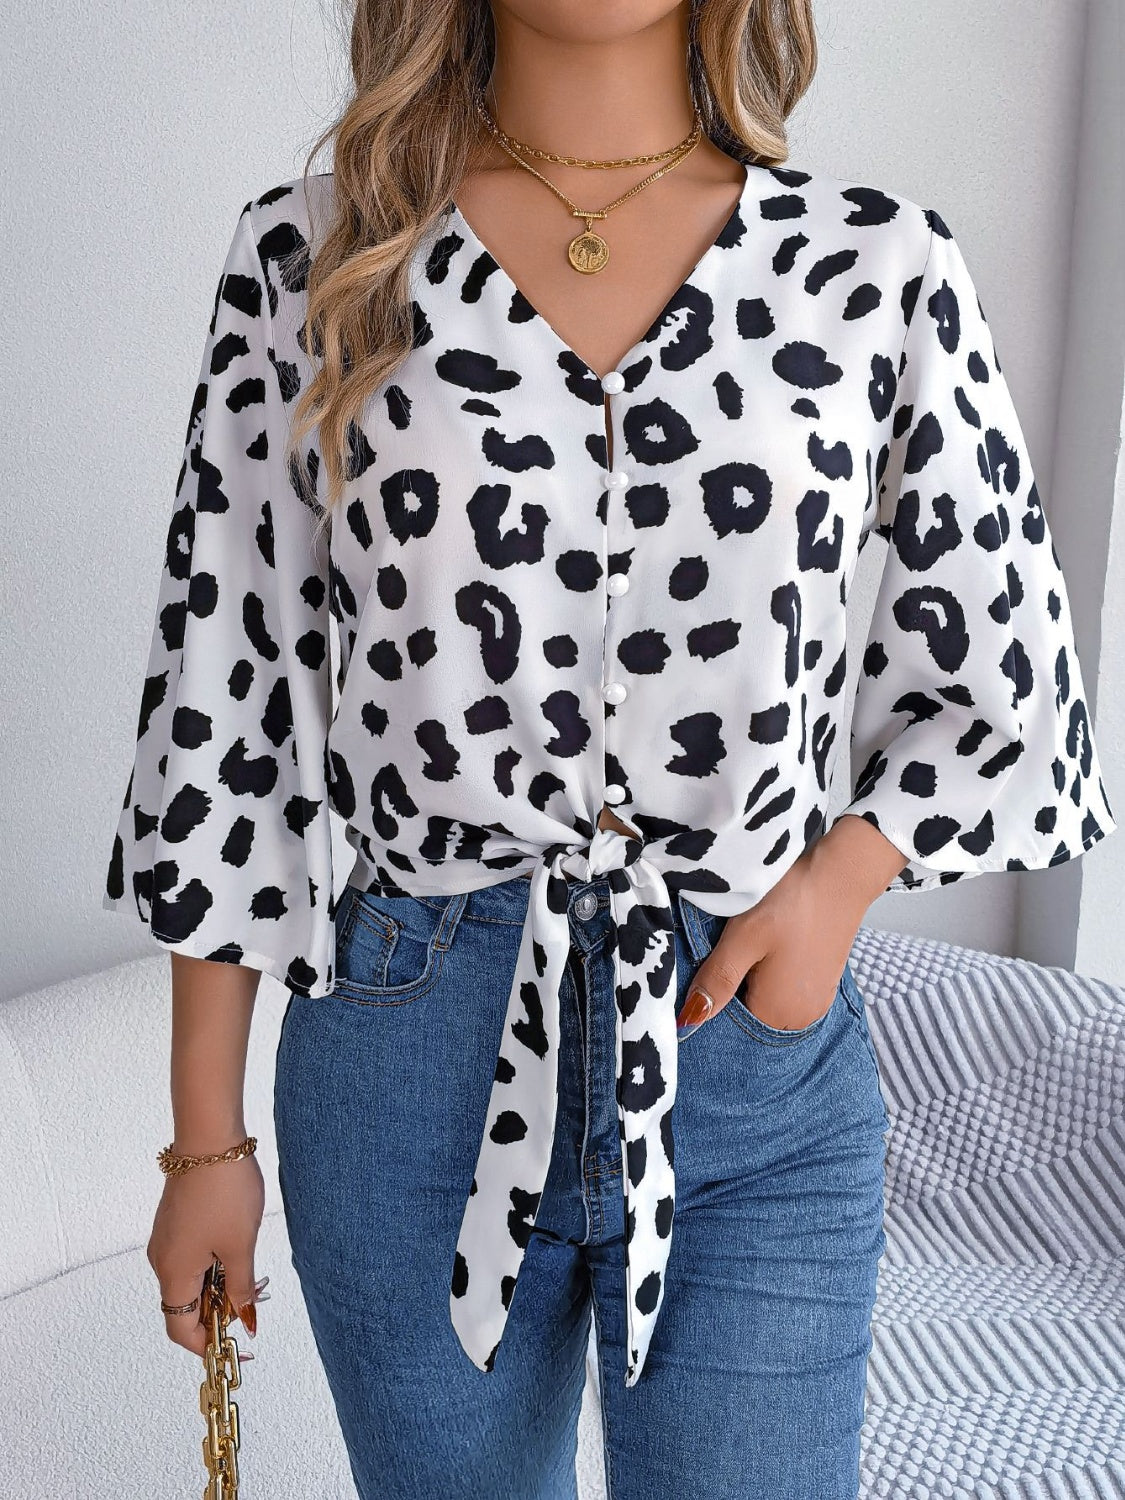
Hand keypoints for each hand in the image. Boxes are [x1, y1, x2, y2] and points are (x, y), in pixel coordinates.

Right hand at [147, 1146, 266, 1359]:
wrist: (209, 1139)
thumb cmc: (225, 1191)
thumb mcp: (240, 1246)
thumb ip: (240, 1288)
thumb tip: (244, 1320)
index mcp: (173, 1273)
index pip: (179, 1330)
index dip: (206, 1345)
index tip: (236, 1346)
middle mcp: (161, 1260)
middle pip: (183, 1306)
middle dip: (216, 1313)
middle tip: (251, 1302)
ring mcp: (165, 1240)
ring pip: (188, 1280)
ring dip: (216, 1287)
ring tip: (249, 1273)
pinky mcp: (174, 1222)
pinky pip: (189, 1257)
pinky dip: (211, 1265)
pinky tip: (236, 1251)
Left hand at [677, 816, 906, 1035]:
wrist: (841, 874)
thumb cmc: (790, 904)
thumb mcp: (743, 939)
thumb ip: (717, 981)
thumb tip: (689, 1020)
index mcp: (777, 1014)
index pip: (728, 1022)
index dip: (714, 994)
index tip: (715, 961)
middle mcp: (800, 1018)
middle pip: (749, 1012)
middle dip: (734, 986)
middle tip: (735, 947)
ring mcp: (816, 1001)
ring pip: (767, 999)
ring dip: (754, 978)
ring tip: (755, 945)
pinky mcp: (824, 982)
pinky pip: (786, 988)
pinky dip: (773, 973)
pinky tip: (772, 946)